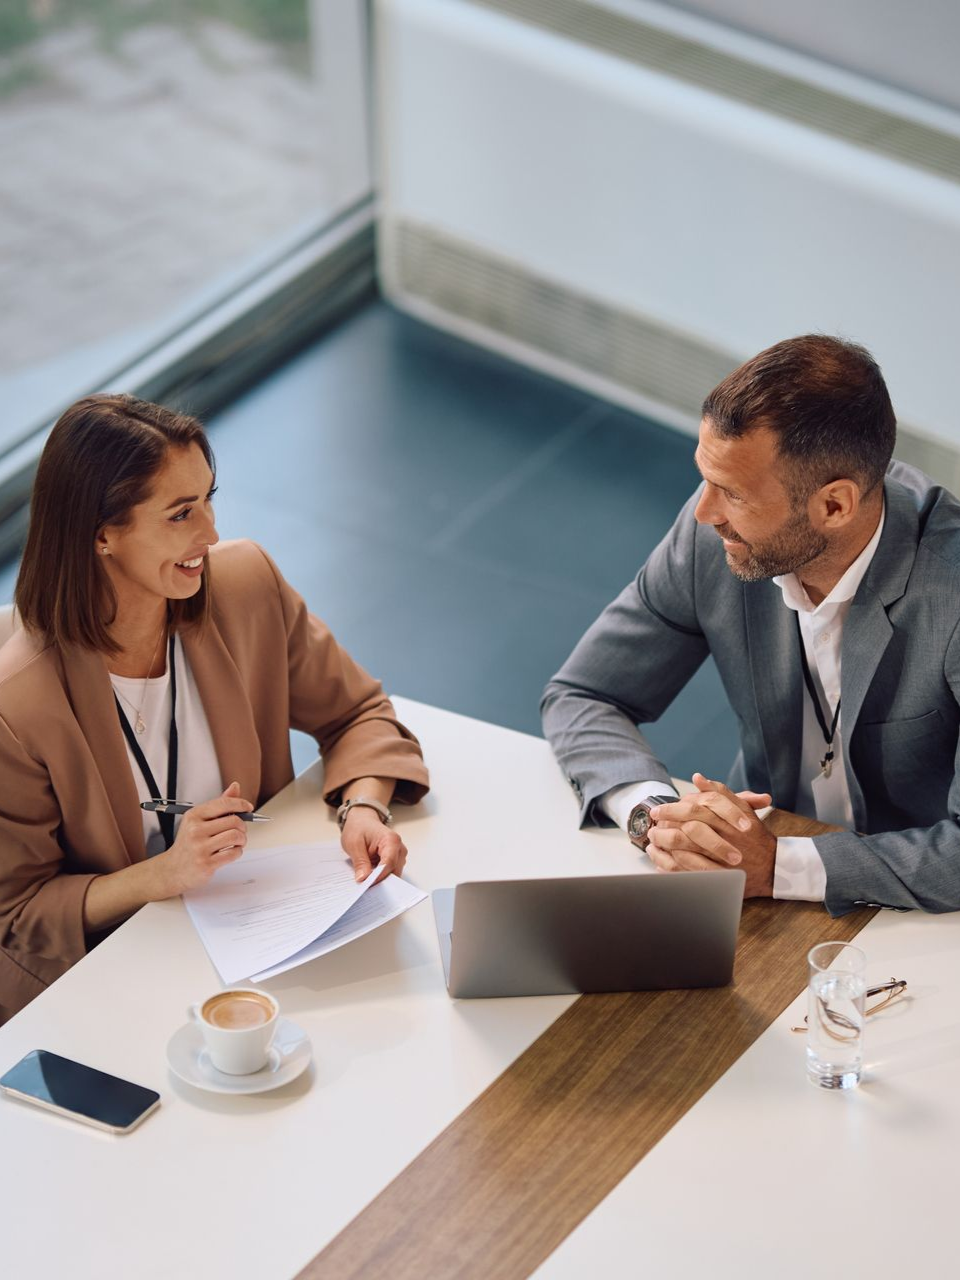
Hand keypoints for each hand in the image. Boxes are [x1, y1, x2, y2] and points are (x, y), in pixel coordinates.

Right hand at [151, 781, 251, 897]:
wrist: (173, 869)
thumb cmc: (189, 843)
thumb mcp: (199, 820)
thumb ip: (219, 805)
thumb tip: (235, 787)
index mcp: (194, 815)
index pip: (224, 803)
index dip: (241, 804)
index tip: (248, 807)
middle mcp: (195, 830)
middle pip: (234, 821)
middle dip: (242, 826)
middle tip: (239, 831)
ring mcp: (200, 847)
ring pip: (235, 836)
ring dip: (242, 840)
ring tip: (237, 842)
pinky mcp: (206, 863)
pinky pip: (233, 853)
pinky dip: (237, 852)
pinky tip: (230, 851)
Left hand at [340, 806, 406, 883]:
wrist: (362, 821)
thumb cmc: (359, 828)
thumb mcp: (354, 844)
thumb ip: (360, 862)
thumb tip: (364, 879)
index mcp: (391, 840)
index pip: (389, 863)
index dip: (379, 876)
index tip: (367, 885)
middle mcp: (399, 848)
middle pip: (393, 871)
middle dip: (380, 880)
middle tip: (364, 887)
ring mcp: (399, 855)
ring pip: (392, 874)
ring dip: (380, 880)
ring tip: (365, 882)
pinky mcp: (395, 860)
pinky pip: (390, 873)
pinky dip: (380, 877)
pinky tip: (369, 878)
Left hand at [645, 772, 775, 896]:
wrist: (772, 867)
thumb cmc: (754, 836)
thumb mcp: (742, 809)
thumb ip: (720, 792)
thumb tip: (698, 778)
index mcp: (728, 819)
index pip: (695, 808)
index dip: (673, 808)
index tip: (658, 809)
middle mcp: (724, 837)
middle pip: (686, 826)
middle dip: (665, 823)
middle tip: (653, 823)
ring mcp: (719, 859)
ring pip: (683, 848)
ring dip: (664, 842)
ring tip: (653, 838)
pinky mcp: (713, 876)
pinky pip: (684, 870)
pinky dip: (668, 863)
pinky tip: (659, 858)